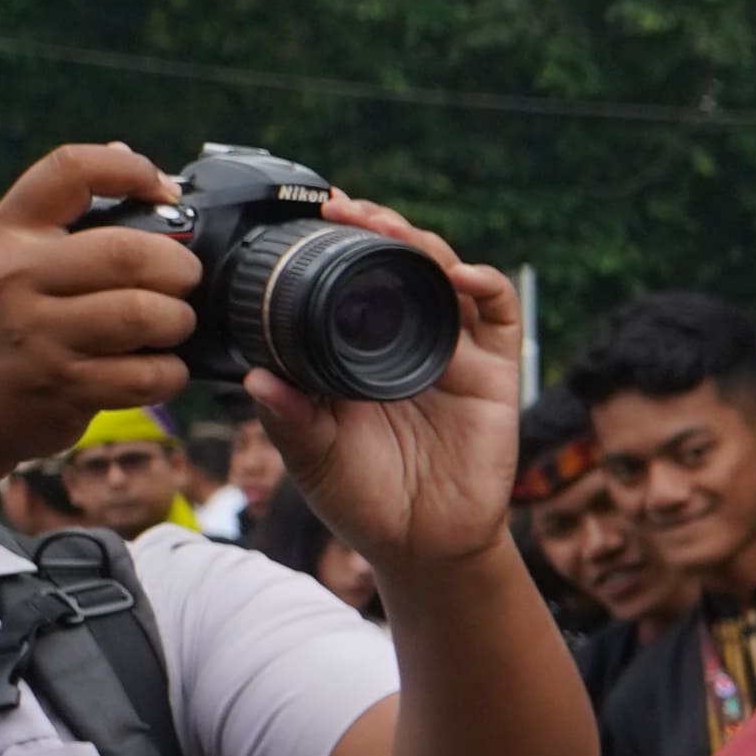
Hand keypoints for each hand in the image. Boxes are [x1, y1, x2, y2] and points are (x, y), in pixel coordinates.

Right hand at [0, 145, 192, 485]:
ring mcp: (36, 336)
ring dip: (178, 320)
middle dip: (179, 266)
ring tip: (169, 323)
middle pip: (130, 252)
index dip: (130, 169)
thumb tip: (125, 152)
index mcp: (5, 234)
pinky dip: (169, 372)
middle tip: (182, 279)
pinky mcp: (62, 387)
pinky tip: (156, 367)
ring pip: (145, 314)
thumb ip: (60, 214)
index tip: (162, 189)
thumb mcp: (3, 257)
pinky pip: (146, 374)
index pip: (69, 170)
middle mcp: (13, 278)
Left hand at [244, 186, 523, 580]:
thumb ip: (289, 420)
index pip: (349, 280)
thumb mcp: (312, 458)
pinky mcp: (494, 373)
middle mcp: (404, 342)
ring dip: (422, 244)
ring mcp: (452, 354)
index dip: (337, 244)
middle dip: (377, 228)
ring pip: (445, 275)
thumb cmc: (364, 500)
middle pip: (399, 264)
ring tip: (390, 229)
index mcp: (355, 352)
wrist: (423, 545)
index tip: (309, 218)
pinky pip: (497, 315)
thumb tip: (258, 378)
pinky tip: (459, 274)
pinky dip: (484, 284)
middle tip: (345, 210)